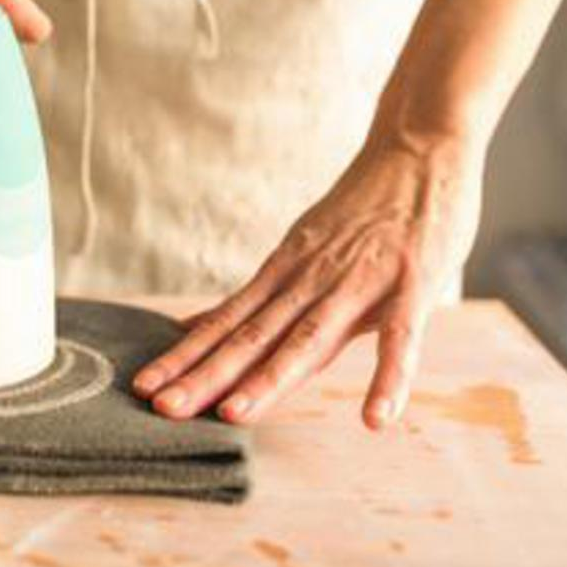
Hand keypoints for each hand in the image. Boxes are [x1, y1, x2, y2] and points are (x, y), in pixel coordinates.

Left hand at [131, 129, 479, 429]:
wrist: (421, 148)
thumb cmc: (364, 206)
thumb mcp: (300, 246)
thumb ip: (257, 296)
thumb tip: (194, 326)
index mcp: (283, 272)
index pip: (224, 321)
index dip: (185, 355)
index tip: (145, 387)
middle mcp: (311, 278)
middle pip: (252, 335)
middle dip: (207, 374)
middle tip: (165, 409)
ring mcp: (360, 282)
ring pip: (308, 338)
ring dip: (270, 377)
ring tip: (234, 415)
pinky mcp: (413, 284)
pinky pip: (401, 339)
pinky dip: (389, 378)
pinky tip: (375, 418)